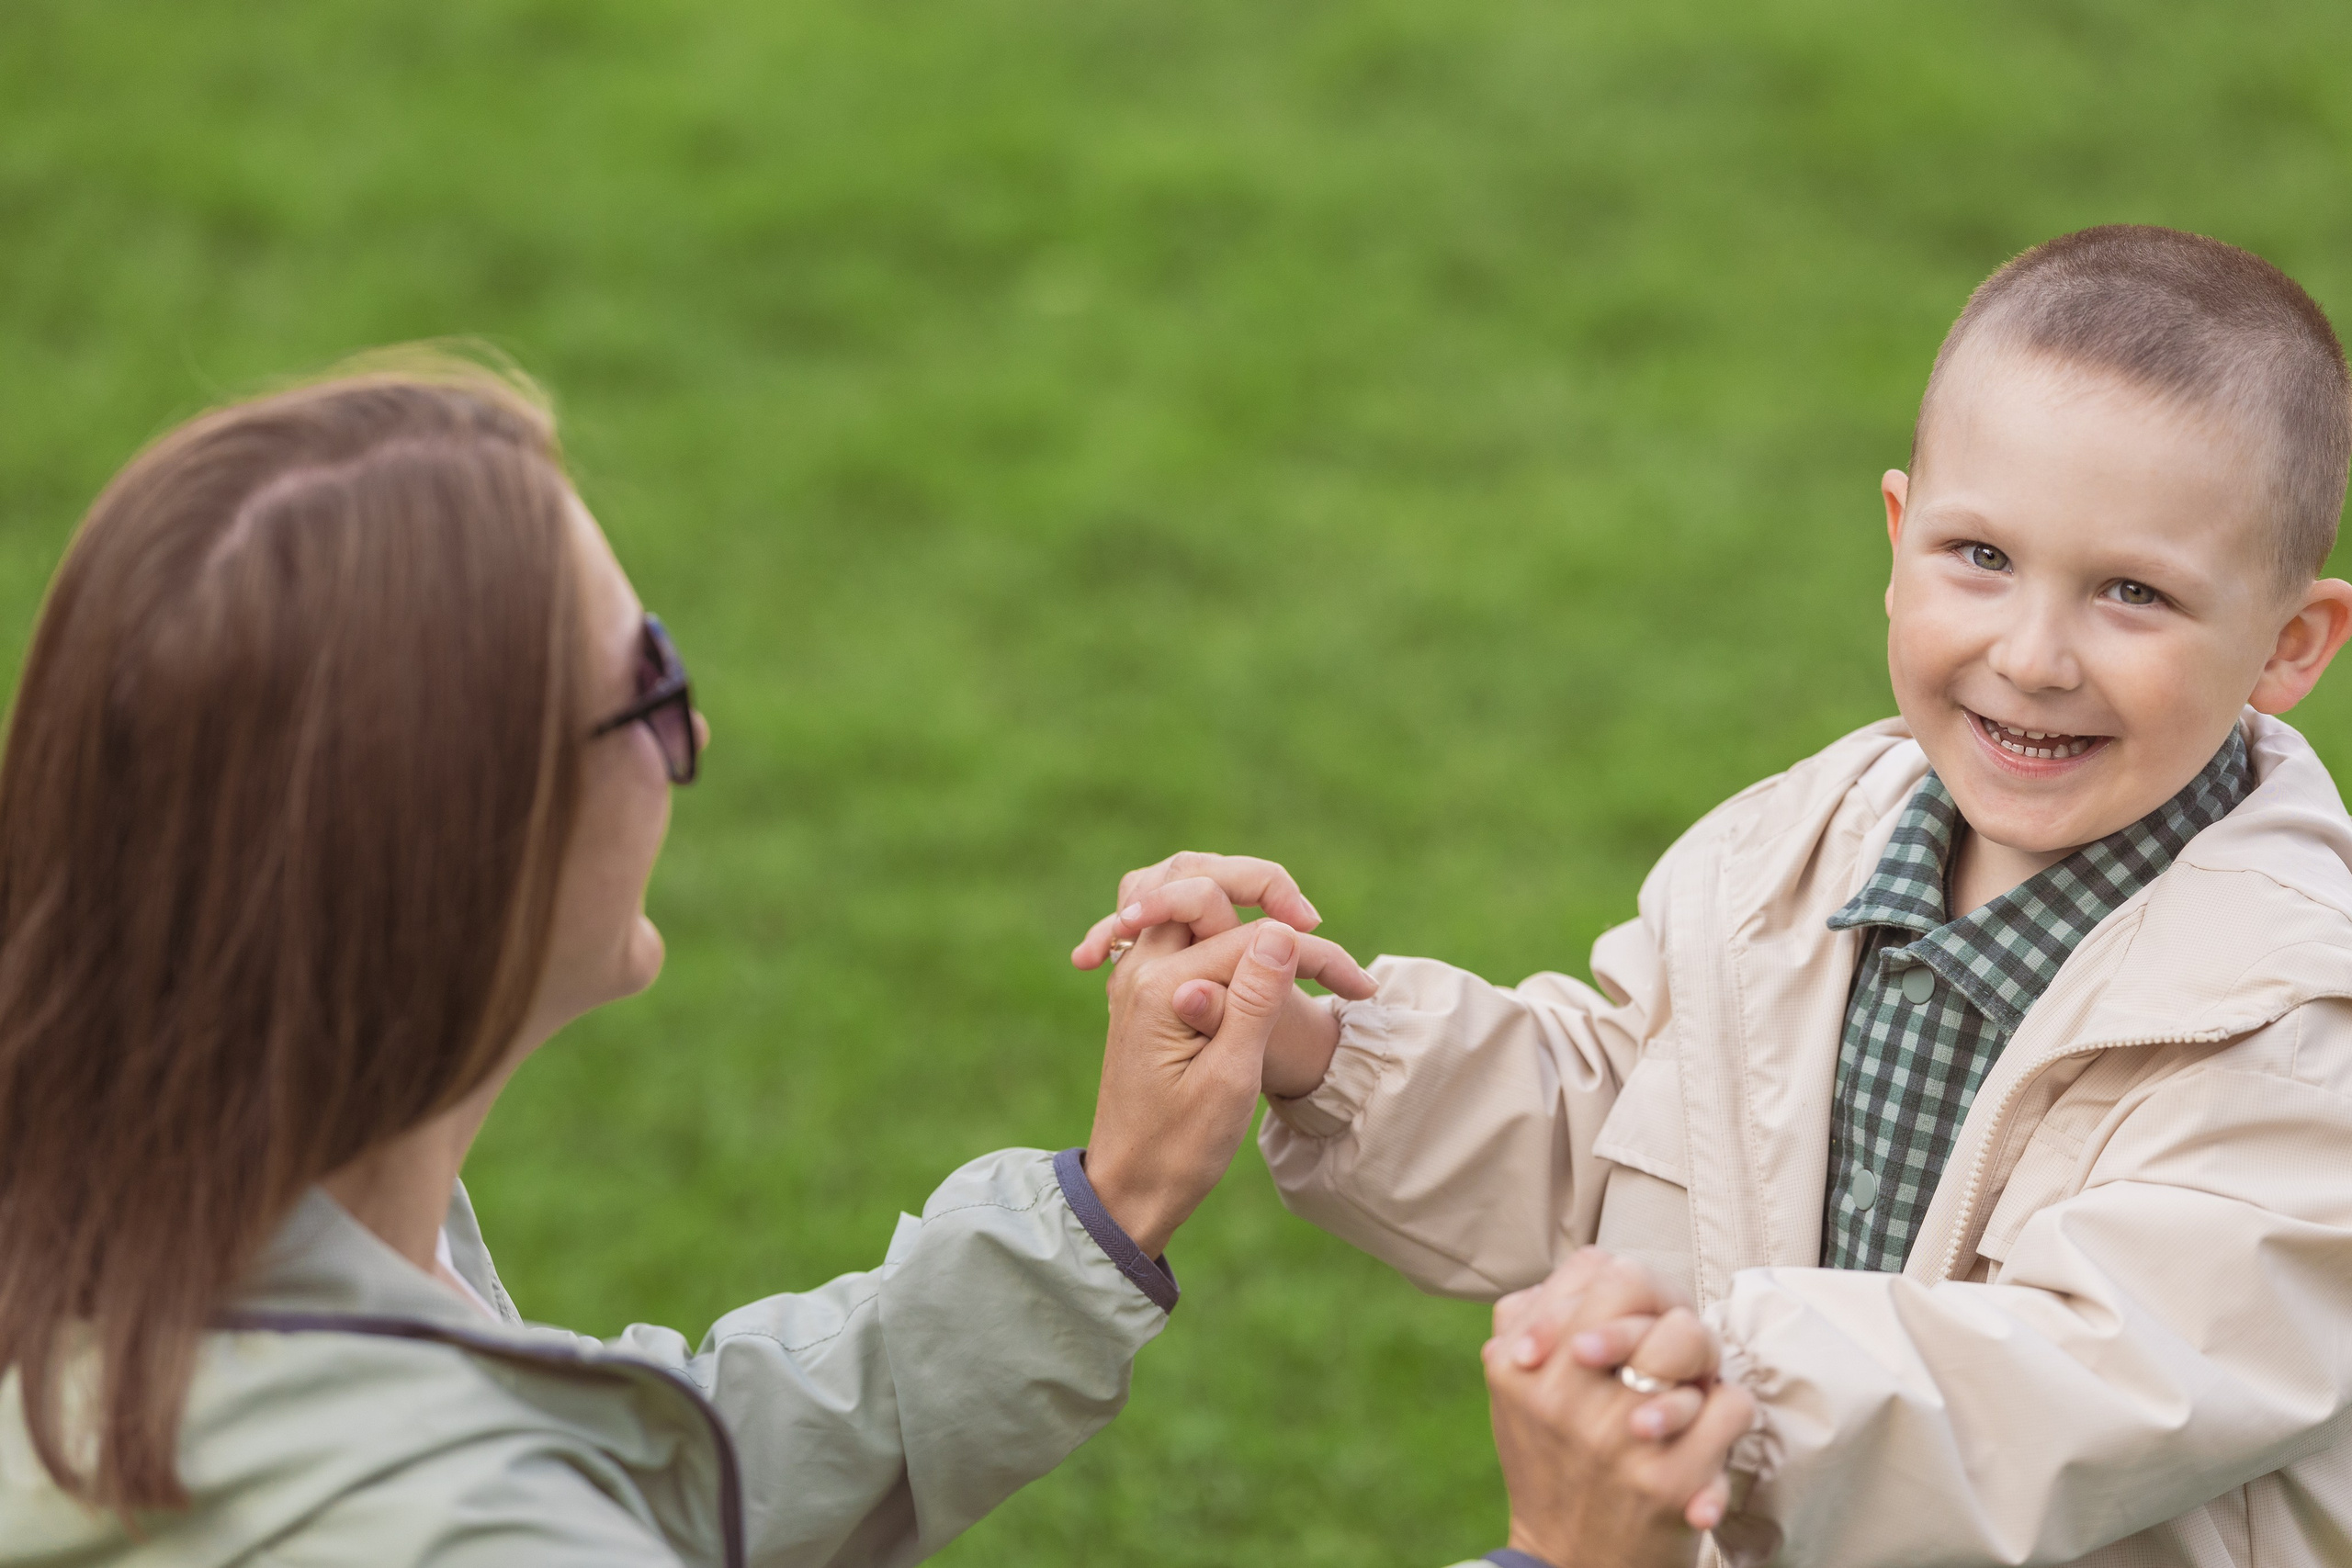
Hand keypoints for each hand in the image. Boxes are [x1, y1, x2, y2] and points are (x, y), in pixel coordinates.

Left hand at [1085, 915, 1373, 1254]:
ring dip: (1231, 893)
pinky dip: (1206, 917)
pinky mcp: (1141, 989)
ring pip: (1178, 892)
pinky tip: (1240, 939)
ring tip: (1284, 922)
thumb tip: (1279, 932)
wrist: (1130, 1187)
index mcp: (1162, 988)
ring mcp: (1134, 975)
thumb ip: (1254, 1001)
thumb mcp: (1230, 1081)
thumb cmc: (1182, 1147)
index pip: (1251, 937)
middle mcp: (1139, 969)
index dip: (1313, 954)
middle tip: (1314, 923)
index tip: (1360, 989)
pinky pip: (1169, 924)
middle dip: (1264, 889)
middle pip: (1201, 885)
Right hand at [1484, 1250, 1751, 1558]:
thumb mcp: (1517, 1391)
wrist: (1569, 1567)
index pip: (1595, 1267)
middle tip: (1664, 1355)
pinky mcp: (1667, 1480)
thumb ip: (1540, 1321)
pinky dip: (1726, 1416)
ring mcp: (1615, 1436)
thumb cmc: (1553, 1466)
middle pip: (1640, 1287)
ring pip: (1689, 1337)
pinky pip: (1729, 1403)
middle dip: (1666, 1314)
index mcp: (1519, 1364)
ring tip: (1681, 1399)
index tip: (1630, 1323)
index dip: (1629, 1289)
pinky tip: (1702, 1439)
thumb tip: (1599, 1268)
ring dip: (1697, 1367)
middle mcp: (1561, 1394)